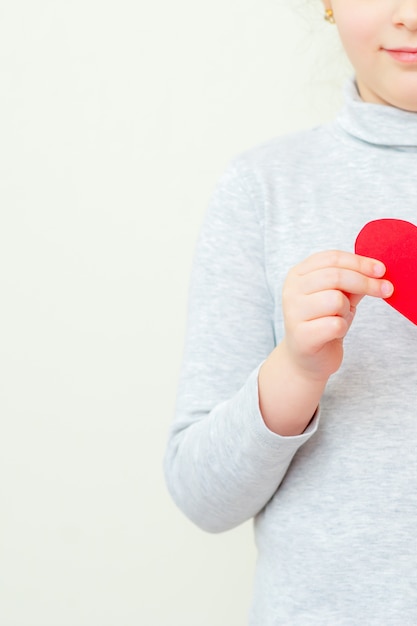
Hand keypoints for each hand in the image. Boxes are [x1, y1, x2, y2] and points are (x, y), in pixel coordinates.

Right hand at [281, 250, 392, 381]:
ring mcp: (293, 313)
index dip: (359, 262)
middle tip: (386, 290)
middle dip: (365, 282)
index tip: (381, 270)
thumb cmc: (323, 322)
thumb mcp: (339, 296)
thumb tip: (377, 270)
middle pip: (335, 276)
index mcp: (298, 275)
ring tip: (339, 318)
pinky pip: (335, 324)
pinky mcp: (301, 335)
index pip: (332, 258)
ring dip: (346, 310)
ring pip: (335, 299)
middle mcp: (291, 291)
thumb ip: (353, 280)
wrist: (307, 359)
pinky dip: (342, 328)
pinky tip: (334, 332)